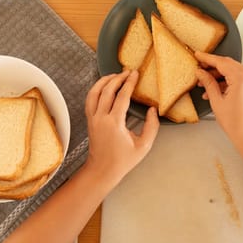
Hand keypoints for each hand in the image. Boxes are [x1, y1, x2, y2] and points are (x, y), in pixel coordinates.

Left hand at [83, 70, 159, 186]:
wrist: (102, 170)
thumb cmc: (123, 160)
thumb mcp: (144, 146)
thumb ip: (152, 126)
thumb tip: (153, 110)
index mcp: (115, 123)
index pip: (122, 96)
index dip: (129, 83)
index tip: (135, 74)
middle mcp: (101, 118)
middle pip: (107, 90)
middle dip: (118, 78)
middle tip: (127, 72)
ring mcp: (93, 118)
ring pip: (94, 92)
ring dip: (104, 81)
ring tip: (114, 75)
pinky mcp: (89, 120)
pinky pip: (90, 100)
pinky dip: (95, 89)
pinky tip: (103, 86)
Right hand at [195, 51, 242, 149]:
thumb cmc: (235, 122)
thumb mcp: (216, 101)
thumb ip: (208, 83)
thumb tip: (200, 73)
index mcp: (241, 78)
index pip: (221, 62)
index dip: (207, 58)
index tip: (197, 54)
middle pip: (227, 64)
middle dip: (212, 66)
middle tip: (199, 68)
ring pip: (231, 71)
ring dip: (217, 75)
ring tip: (202, 83)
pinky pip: (236, 79)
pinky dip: (224, 82)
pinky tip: (212, 90)